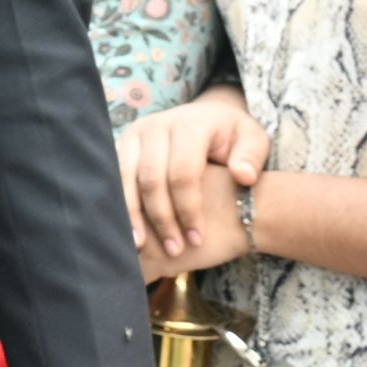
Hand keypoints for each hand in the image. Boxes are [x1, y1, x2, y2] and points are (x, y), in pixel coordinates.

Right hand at [121, 85, 262, 269]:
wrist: (206, 116)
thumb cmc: (231, 137)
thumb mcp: (253, 140)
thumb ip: (252, 157)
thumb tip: (243, 176)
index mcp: (189, 125)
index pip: (183, 174)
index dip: (189, 210)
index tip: (197, 240)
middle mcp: (156, 126)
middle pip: (151, 179)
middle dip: (162, 219)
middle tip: (175, 250)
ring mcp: (134, 134)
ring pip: (124, 179)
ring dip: (132, 216)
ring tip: (140, 247)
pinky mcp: (120, 144)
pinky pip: (112, 177)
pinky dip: (118, 206)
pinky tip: (126, 231)